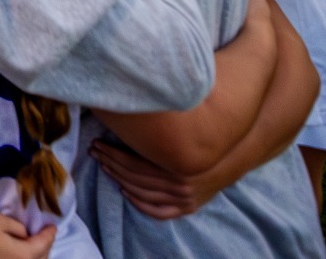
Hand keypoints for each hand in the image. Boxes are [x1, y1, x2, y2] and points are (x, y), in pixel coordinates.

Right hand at [0, 209, 52, 258]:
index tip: (53, 226)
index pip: (43, 245)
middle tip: (45, 235)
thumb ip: (17, 228)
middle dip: (44, 247)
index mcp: (22, 255)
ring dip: (34, 256)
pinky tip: (18, 253)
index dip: (49, 234)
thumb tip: (24, 235)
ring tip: (33, 245)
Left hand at [89, 138, 224, 218]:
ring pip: (142, 193)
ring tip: (104, 166)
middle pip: (135, 177)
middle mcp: (180, 184)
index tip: (97, 144)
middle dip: (111, 163)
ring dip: (119, 180)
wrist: (229, 160)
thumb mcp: (180, 131)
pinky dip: (140, 203)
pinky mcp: (188, 208)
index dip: (112, 153)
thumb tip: (125, 114)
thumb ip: (156, 129)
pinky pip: (159, 212)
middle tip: (95, 152)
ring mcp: (184, 199)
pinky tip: (124, 192)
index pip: (134, 162)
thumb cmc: (199, 140)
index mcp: (177, 164)